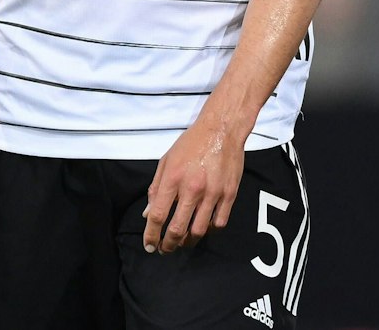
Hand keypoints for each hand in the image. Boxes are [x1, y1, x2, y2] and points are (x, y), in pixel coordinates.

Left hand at [143, 113, 245, 253]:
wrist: (222, 129)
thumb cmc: (191, 143)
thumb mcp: (167, 161)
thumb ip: (155, 188)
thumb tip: (149, 214)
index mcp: (173, 178)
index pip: (158, 215)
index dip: (151, 235)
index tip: (149, 245)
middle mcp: (192, 188)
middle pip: (177, 229)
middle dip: (168, 245)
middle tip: (165, 249)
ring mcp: (213, 193)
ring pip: (198, 231)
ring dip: (188, 242)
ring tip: (182, 242)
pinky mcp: (229, 194)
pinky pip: (219, 223)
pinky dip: (209, 231)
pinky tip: (203, 228)